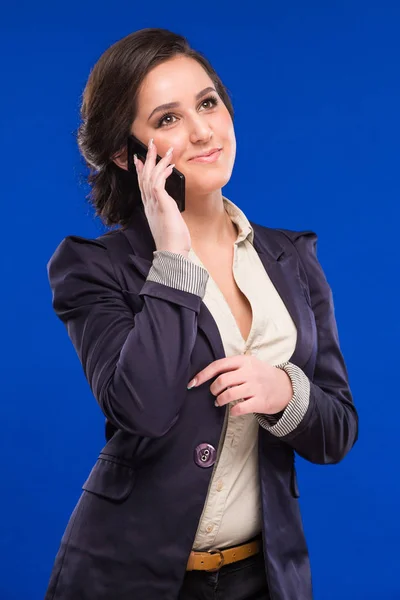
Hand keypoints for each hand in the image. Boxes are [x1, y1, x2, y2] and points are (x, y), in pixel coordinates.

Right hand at [134, 138, 190, 254]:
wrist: (171, 253)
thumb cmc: (173, 242)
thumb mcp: (169, 222)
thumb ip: (167, 212)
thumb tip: (169, 206)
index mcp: (150, 208)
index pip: (143, 185)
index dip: (141, 170)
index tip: (140, 159)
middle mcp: (149, 204)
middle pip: (144, 176)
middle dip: (147, 158)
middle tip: (149, 144)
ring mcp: (154, 204)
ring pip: (151, 176)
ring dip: (158, 160)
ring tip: (165, 148)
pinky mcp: (161, 204)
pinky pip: (158, 183)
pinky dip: (163, 172)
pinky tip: (170, 165)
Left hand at [187, 355, 292, 416]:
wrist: (286, 387)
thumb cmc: (262, 375)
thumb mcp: (249, 364)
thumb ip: (232, 367)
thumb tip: (207, 375)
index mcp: (244, 361)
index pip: (219, 365)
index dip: (203, 374)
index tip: (193, 383)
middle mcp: (249, 372)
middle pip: (222, 381)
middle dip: (213, 389)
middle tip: (214, 393)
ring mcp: (256, 387)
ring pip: (229, 394)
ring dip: (220, 400)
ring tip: (220, 402)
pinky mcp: (261, 401)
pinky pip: (240, 408)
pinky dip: (232, 411)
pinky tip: (233, 410)